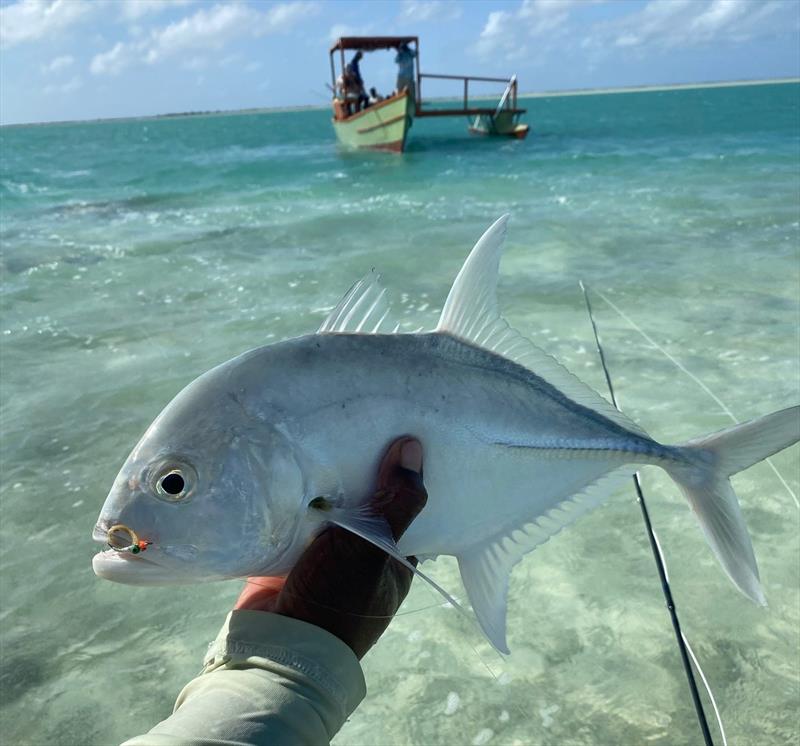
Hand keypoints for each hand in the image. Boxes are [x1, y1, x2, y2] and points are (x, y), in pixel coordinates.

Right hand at [235, 437, 426, 658]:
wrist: (279, 646)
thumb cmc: (339, 599)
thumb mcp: (374, 546)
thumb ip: (396, 501)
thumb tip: (414, 448)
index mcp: (393, 559)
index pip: (405, 509)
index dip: (402, 476)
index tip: (397, 436)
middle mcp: (361, 556)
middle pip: (365, 504)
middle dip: (359, 473)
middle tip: (355, 425)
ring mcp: (323, 557)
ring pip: (328, 510)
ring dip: (324, 483)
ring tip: (324, 432)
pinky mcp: (287, 557)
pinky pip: (293, 520)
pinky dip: (293, 499)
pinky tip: (291, 464)